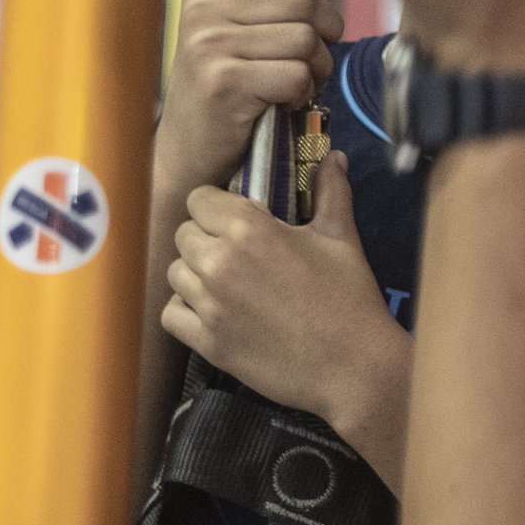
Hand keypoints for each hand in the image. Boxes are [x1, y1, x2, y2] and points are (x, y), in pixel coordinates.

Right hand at [154, 0, 341, 196]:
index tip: (312, 2)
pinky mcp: (224, 84)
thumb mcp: (234, 30)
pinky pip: (298, 75)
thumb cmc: (227, 89)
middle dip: (325, 32)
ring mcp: (209, 45)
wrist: (190, 154)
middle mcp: (202, 9)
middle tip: (310, 60)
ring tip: (297, 84)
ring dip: (318, 67)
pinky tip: (285, 103)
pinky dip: (304, 93)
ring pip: (306, 38)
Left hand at [161, 152, 411, 481]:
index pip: (199, 199)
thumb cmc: (350, 299)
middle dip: (205, 238)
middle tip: (234, 253)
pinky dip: (185, 309)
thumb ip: (331, 192)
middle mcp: (220, 262)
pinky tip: (211, 310)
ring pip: (176, 272)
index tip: (233, 219)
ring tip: (224, 281)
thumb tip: (335, 157)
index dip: (215, 206)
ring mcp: (210, 305)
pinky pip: (171, 313)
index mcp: (250, 229)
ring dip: (194, 273)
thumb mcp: (341, 238)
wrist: (352, 367)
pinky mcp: (207, 342)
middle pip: (183, 234)